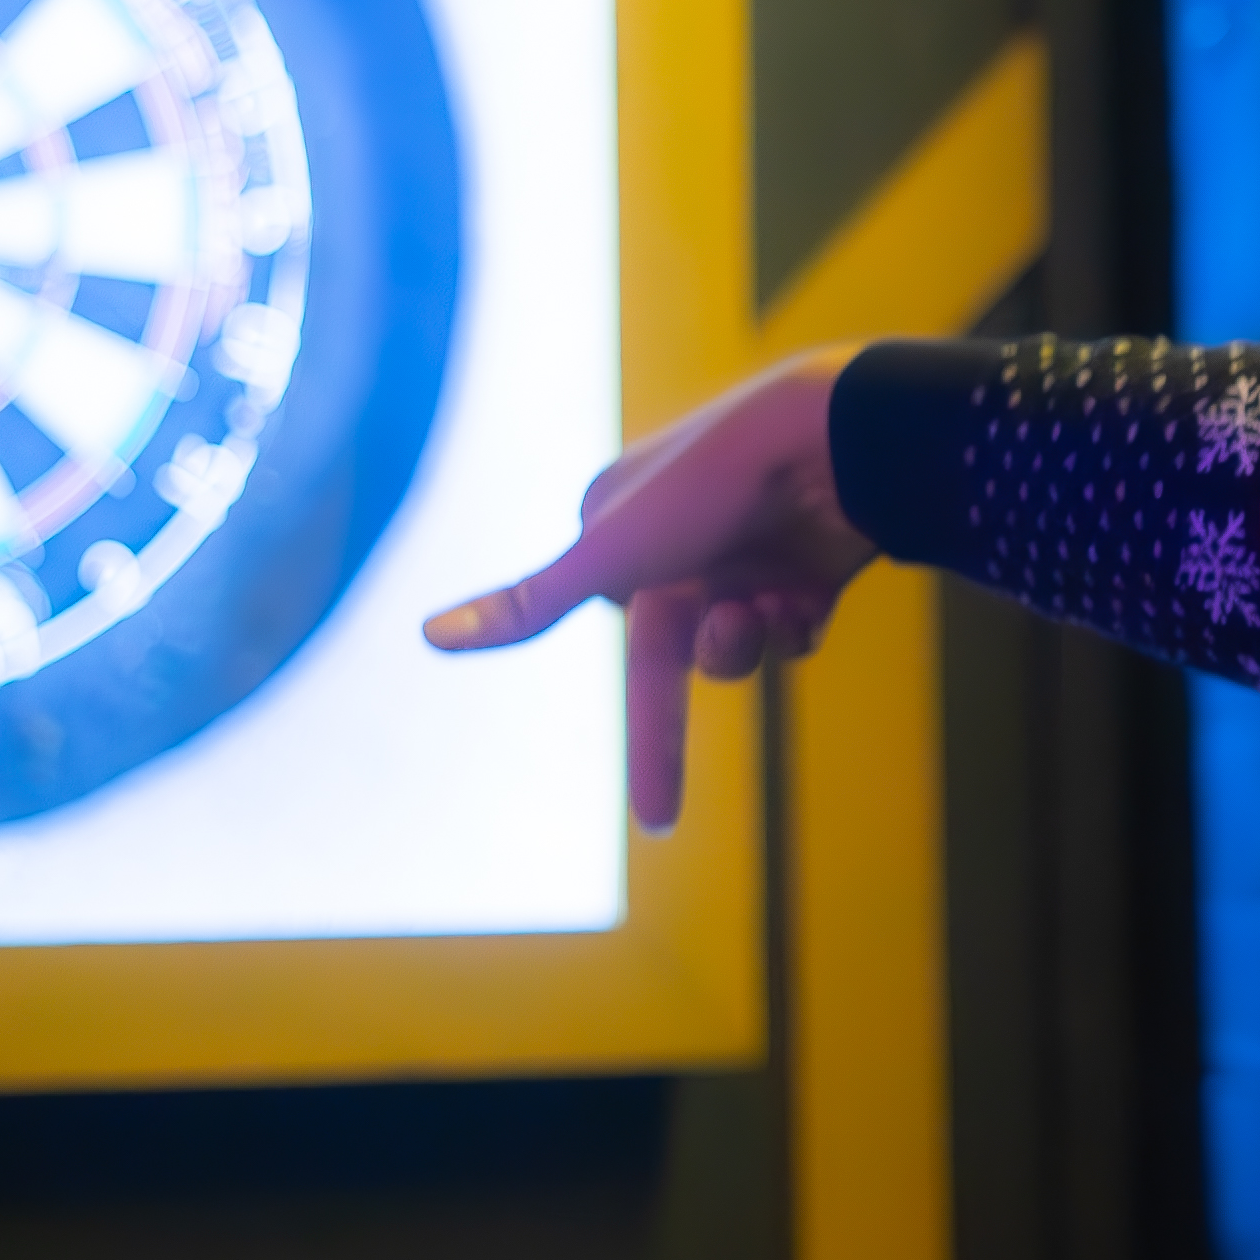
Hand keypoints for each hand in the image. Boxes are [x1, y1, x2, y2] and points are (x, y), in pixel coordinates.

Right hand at [423, 347, 872, 827]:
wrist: (831, 440)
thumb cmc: (707, 489)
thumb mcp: (606, 557)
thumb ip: (527, 606)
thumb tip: (428, 634)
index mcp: (619, 525)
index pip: (626, 641)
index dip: (648, 729)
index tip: (655, 820)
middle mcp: (682, 536)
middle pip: (684, 652)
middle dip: (697, 681)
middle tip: (667, 812)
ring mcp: (750, 549)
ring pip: (741, 644)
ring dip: (747, 642)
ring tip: (761, 603)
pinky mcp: (810, 561)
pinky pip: (794, 629)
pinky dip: (795, 623)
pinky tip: (804, 593)